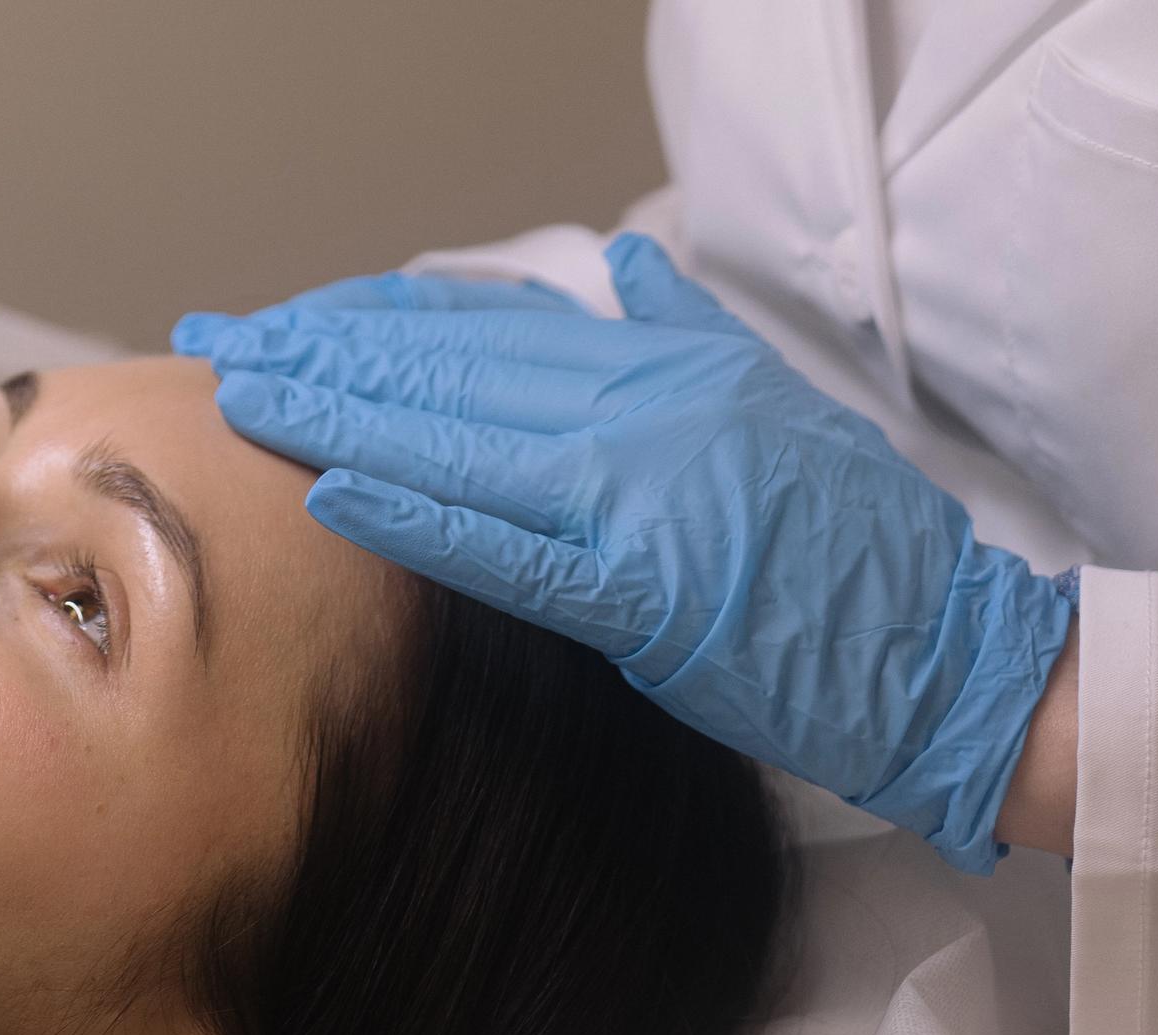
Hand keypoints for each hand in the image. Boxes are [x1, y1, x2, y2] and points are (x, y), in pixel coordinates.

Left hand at [172, 234, 1074, 874]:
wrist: (942, 652)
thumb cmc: (852, 546)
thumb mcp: (769, 400)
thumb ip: (682, 329)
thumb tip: (624, 260)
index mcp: (657, 369)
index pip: (480, 329)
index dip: (369, 320)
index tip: (285, 323)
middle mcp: (637, 412)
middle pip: (445, 368)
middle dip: (319, 355)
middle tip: (216, 346)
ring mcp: (637, 496)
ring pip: (457, 438)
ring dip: (336, 415)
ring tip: (241, 398)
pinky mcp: (640, 588)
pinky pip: (507, 545)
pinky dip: (418, 513)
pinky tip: (333, 492)